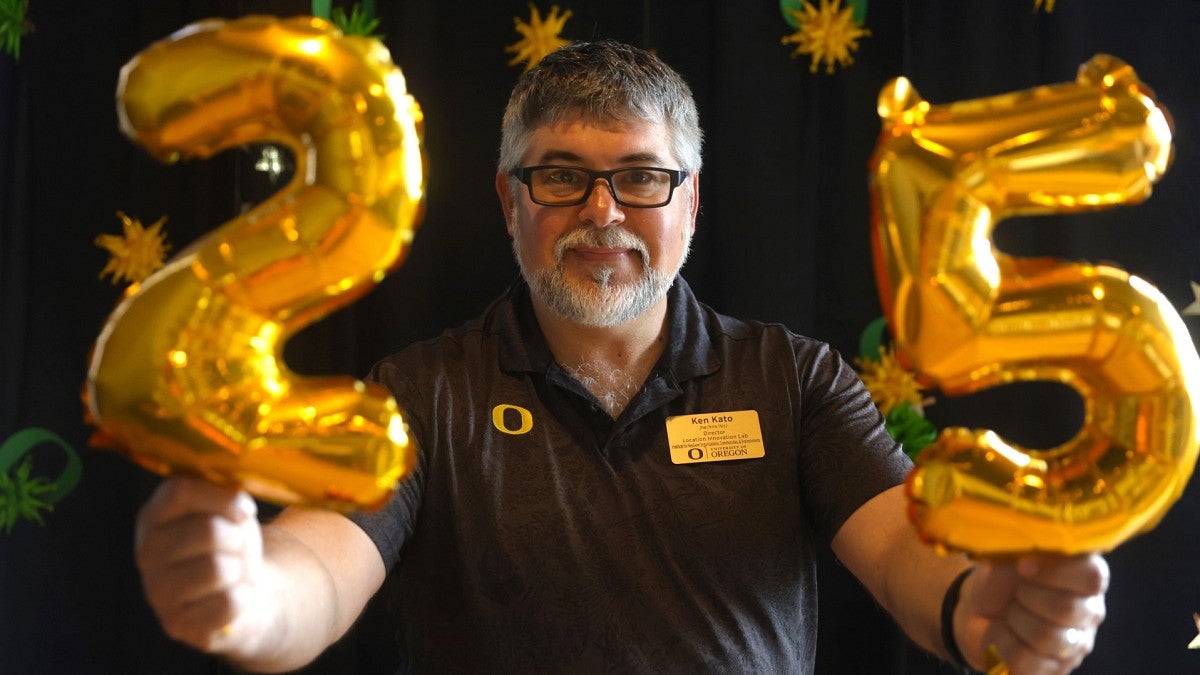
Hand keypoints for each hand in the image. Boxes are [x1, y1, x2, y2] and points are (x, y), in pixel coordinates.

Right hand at [134, 475, 267, 656]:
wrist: (247, 592)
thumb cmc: (234, 544)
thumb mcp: (228, 509)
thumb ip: (224, 492)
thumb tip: (237, 498)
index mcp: (154, 516)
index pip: (181, 491)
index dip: (222, 497)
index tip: (247, 510)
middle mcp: (146, 553)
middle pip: (207, 530)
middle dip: (238, 538)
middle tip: (238, 548)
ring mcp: (157, 592)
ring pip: (218, 568)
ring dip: (240, 569)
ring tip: (234, 572)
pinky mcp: (177, 625)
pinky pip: (227, 603)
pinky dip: (243, 598)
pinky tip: (235, 597)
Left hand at [958, 553, 1108, 673]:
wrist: (975, 608)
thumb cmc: (1002, 578)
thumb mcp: (1014, 554)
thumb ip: (1033, 549)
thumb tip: (1036, 554)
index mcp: (1086, 577)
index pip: (1092, 576)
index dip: (1054, 572)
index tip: (1023, 566)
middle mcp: (1090, 612)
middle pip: (1066, 609)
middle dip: (1026, 596)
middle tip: (1015, 592)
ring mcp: (1076, 645)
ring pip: (1047, 637)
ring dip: (1014, 620)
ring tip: (1010, 612)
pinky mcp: (1055, 671)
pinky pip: (1027, 662)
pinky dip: (1003, 644)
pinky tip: (1003, 634)